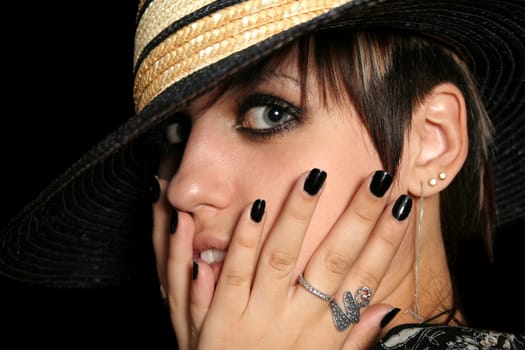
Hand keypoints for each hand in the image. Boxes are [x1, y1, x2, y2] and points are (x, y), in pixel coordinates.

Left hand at [153, 169, 411, 348]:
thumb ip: (355, 337)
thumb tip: (387, 309)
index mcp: (326, 331)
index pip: (365, 278)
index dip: (385, 242)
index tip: (401, 207)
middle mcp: (297, 319)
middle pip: (332, 260)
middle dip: (356, 218)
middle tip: (375, 180)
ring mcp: (259, 316)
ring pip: (282, 257)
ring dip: (299, 216)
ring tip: (315, 179)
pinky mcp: (222, 317)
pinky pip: (235, 272)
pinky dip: (245, 240)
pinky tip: (256, 208)